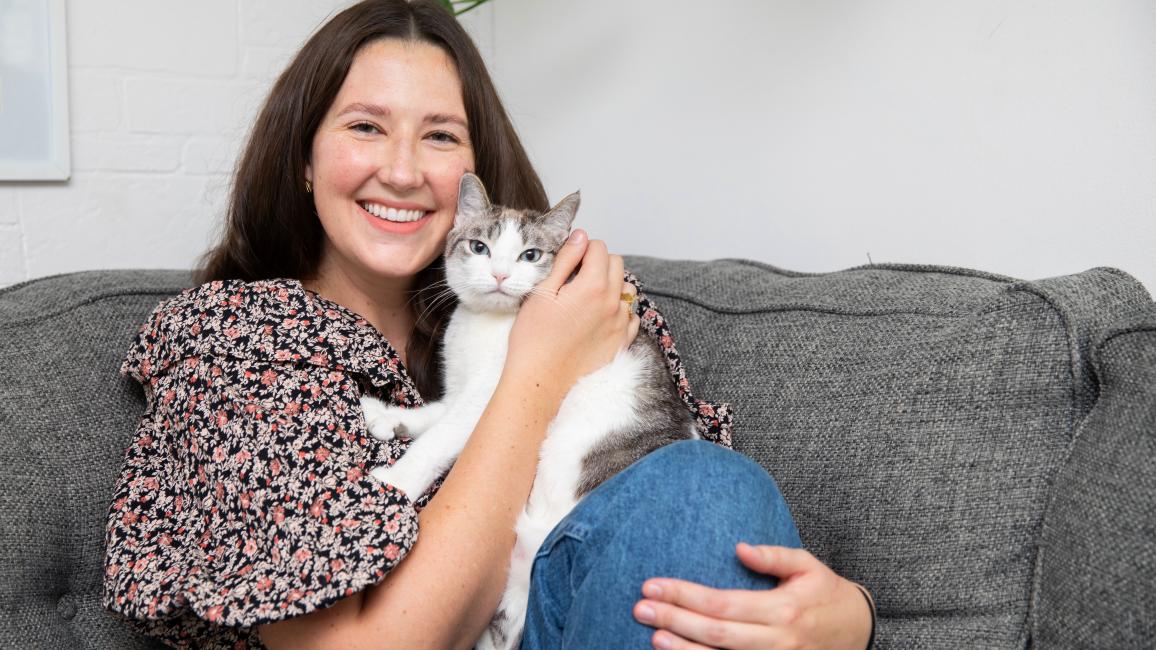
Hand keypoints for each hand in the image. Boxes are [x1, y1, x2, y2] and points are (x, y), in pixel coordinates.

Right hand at [505, 229, 639, 392]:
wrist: (539, 382)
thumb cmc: (533, 338)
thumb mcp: (543, 292)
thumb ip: (566, 260)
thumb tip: (581, 236)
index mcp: (593, 286)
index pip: (599, 248)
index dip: (582, 248)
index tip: (569, 260)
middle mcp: (612, 303)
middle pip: (616, 264)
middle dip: (598, 262)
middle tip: (575, 277)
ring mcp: (620, 324)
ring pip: (627, 289)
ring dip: (611, 285)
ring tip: (587, 297)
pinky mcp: (621, 342)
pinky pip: (631, 317)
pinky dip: (619, 311)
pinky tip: (599, 317)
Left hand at [633, 544, 872, 648]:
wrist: (859, 632)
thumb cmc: (827, 594)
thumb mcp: (808, 566)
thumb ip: (775, 556)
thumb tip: (740, 547)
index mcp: (783, 610)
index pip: (723, 603)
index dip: (685, 595)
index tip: (653, 585)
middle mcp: (776, 641)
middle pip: (716, 633)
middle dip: (675, 620)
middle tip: (640, 607)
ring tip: (653, 635)